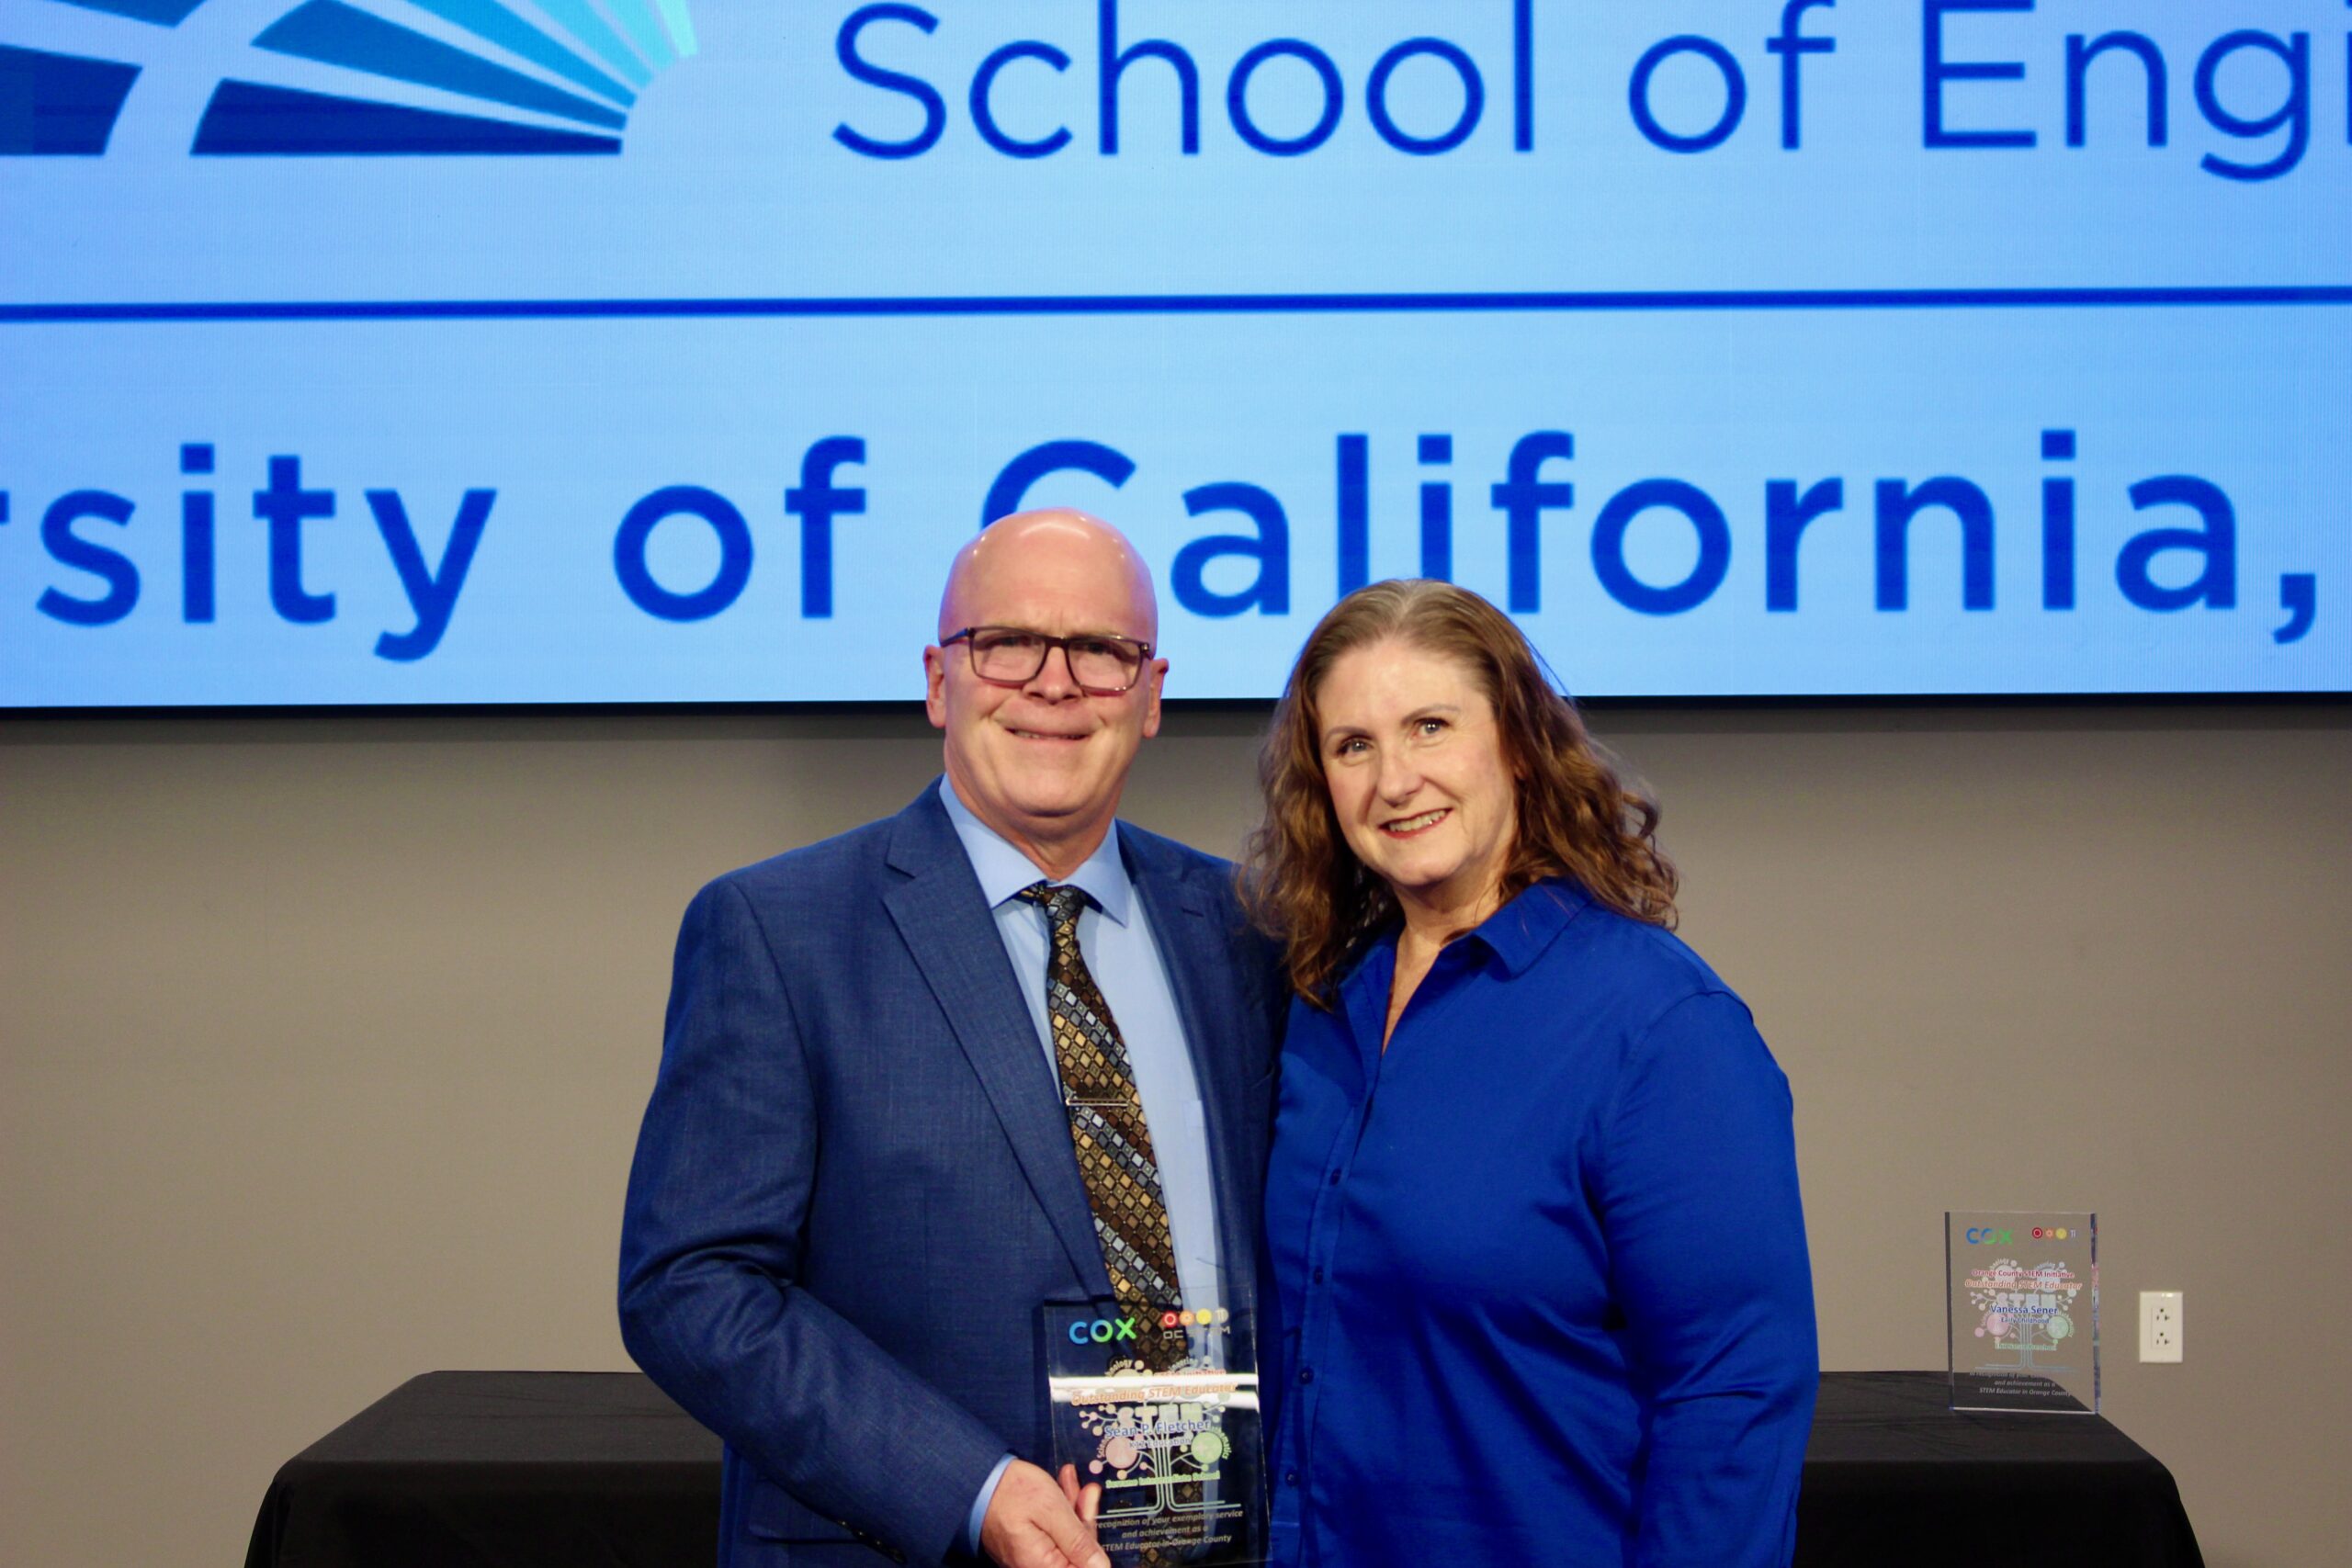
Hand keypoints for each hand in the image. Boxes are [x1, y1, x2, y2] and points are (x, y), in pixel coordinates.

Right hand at [979, 1458, 1107, 1567]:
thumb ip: (1078, 1541)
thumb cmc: (1010, 1493)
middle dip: (1084, 1519)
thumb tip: (1102, 1566)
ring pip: (1065, 1540)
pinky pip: (1051, 1535)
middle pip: (1077, 1555)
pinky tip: (1060, 1490)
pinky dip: (1058, 1513)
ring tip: (1070, 1481)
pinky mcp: (1027, 1547)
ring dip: (1072, 1511)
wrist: (975, 1481)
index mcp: (1044, 1567)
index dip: (1094, 1544)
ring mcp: (1030, 1559)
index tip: (1092, 1511)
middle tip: (1086, 1490)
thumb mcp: (1051, 1510)